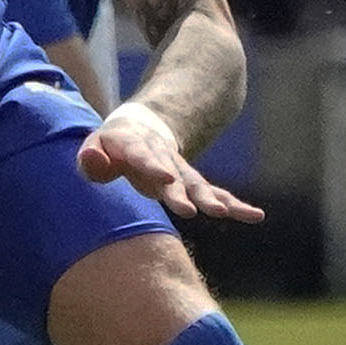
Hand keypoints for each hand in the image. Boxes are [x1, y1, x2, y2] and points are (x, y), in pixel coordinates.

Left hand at [76, 103, 264, 221]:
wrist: (140, 128)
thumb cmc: (111, 147)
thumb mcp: (94, 147)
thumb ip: (90, 159)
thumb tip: (92, 160)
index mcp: (135, 146)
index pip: (142, 157)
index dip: (153, 167)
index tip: (166, 179)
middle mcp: (162, 157)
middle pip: (176, 175)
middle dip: (186, 193)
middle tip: (196, 210)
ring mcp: (180, 169)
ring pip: (199, 184)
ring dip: (213, 199)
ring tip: (228, 214)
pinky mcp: (192, 181)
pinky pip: (215, 192)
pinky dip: (234, 204)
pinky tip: (255, 216)